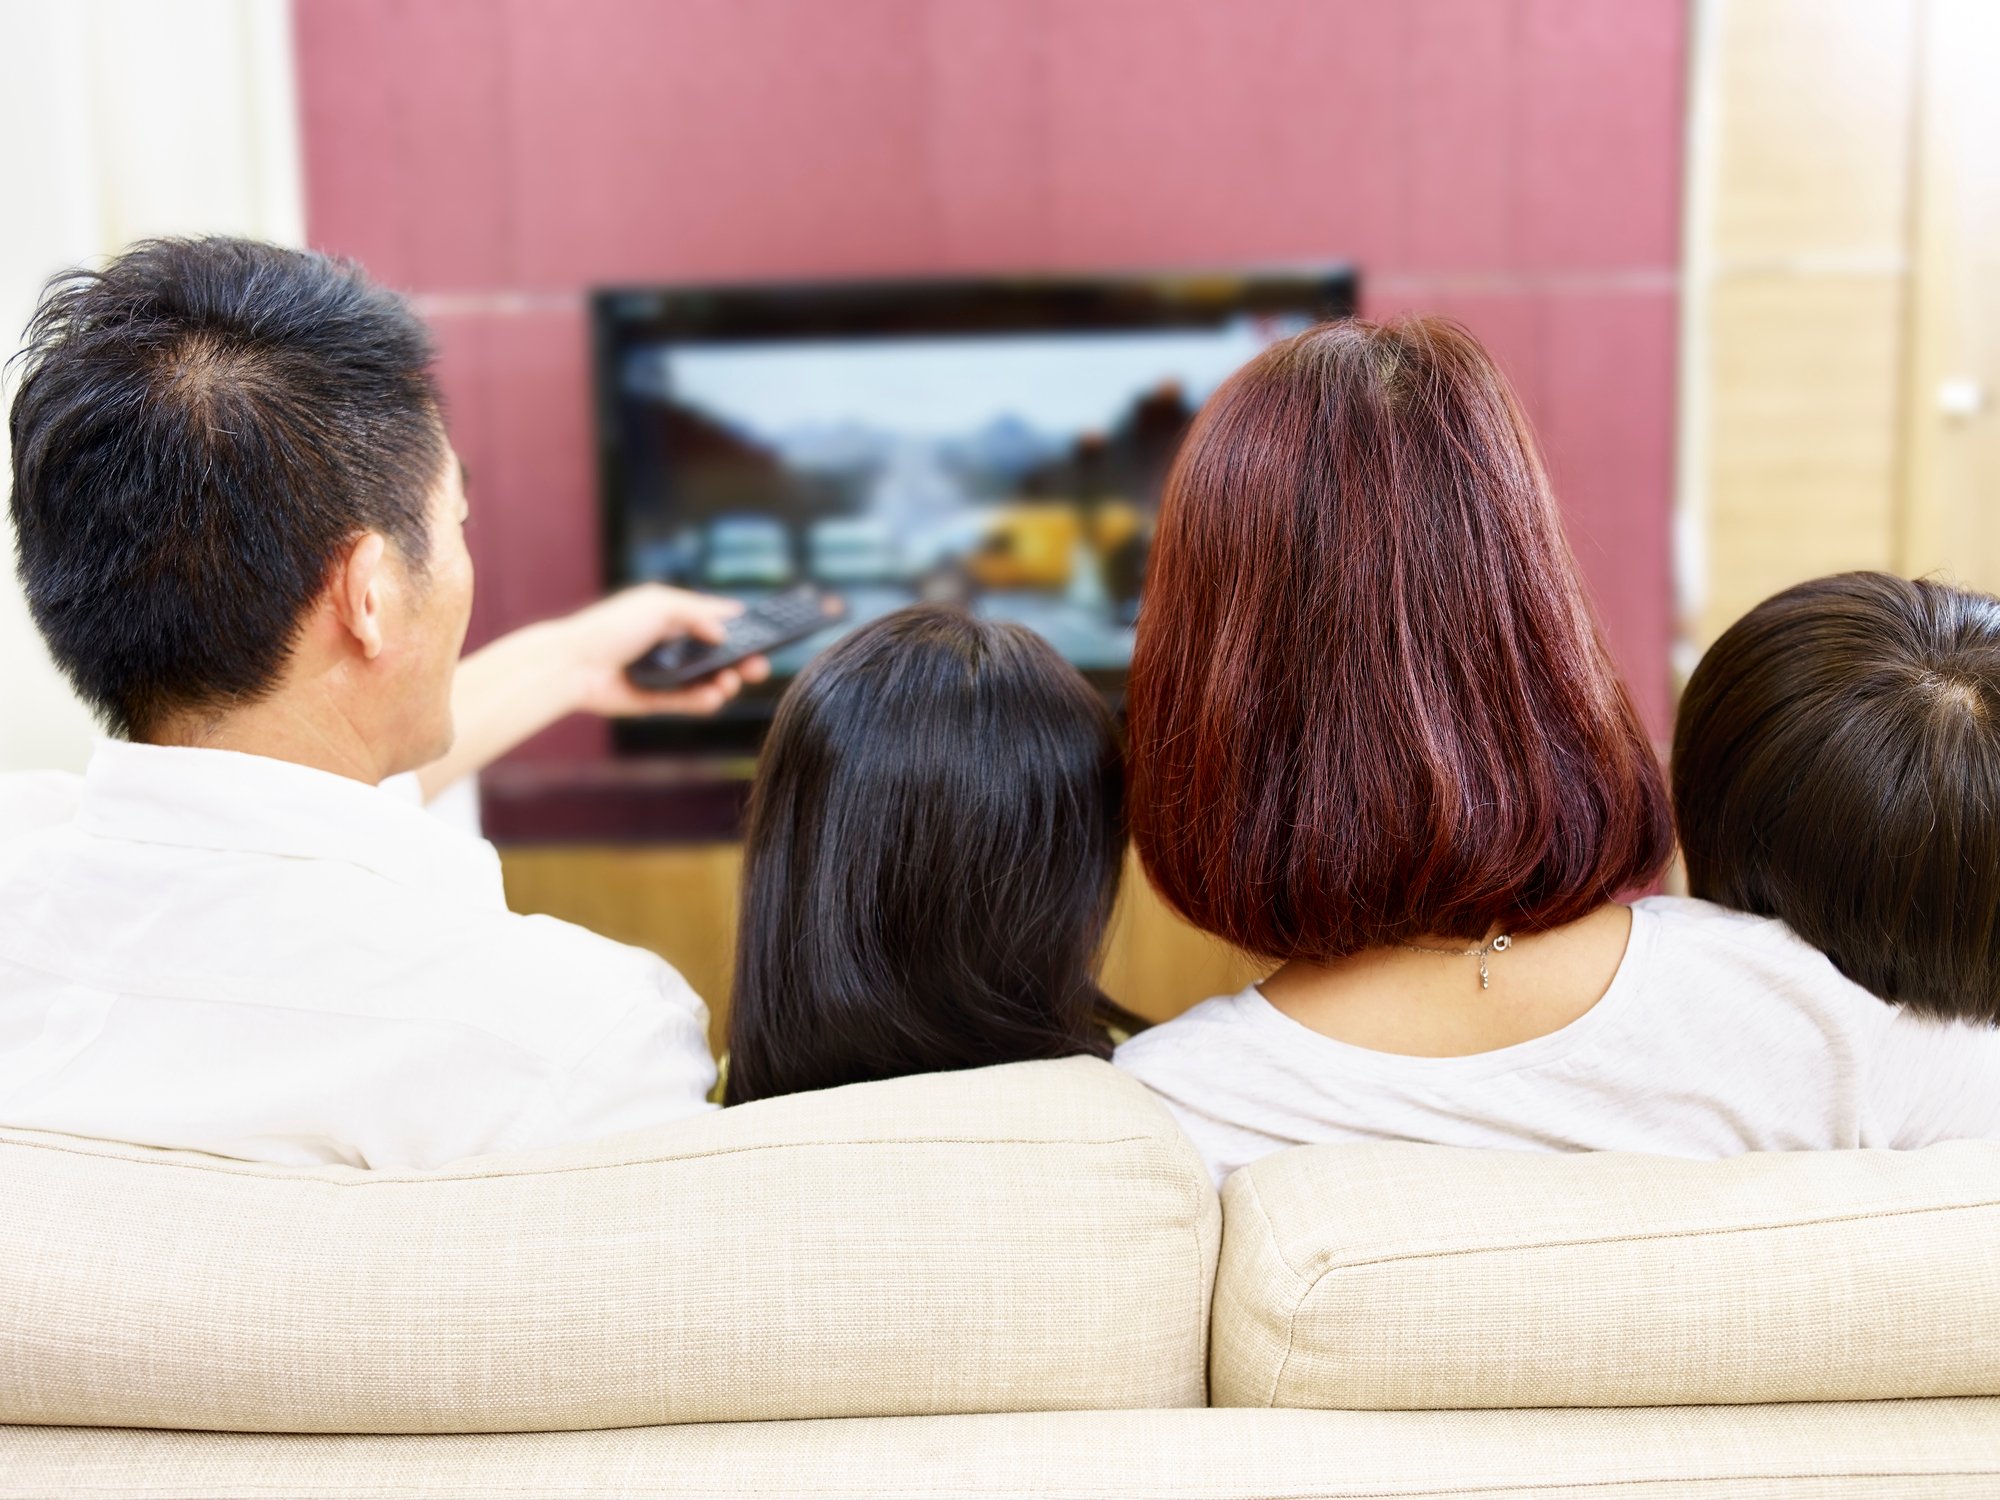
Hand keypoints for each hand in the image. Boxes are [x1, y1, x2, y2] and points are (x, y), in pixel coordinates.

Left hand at [557, 584, 772, 716]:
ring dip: (725, 682)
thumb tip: (723, 634)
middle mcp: (673, 645)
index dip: (742, 625)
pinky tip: (713, 696)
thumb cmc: (611, 627)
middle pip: (719, 654)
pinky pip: (689, 702)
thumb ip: (696, 613)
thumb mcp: (658, 604)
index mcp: (675, 616)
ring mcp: (667, 673)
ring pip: (708, 681)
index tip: (768, 631)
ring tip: (727, 683)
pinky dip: (704, 700)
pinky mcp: (657, 699)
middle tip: (759, 666)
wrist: (573, 665)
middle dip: (742, 660)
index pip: (717, 618)